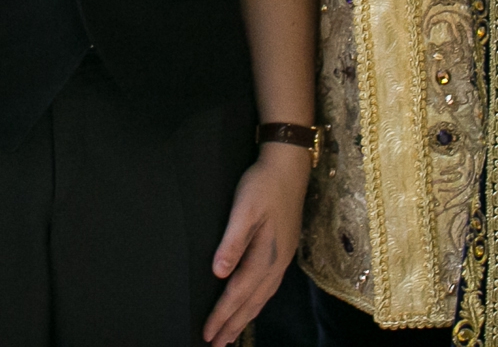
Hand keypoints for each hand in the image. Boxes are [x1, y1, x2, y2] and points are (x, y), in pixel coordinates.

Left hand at [203, 143, 309, 344]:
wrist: (289, 168)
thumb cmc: (262, 185)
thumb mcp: (245, 209)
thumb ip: (233, 242)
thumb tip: (219, 273)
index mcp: (266, 256)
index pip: (239, 293)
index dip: (223, 314)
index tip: (208, 334)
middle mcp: (276, 264)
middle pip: (252, 302)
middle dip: (233, 325)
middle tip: (216, 345)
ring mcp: (282, 259)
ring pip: (261, 298)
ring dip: (245, 318)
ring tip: (231, 335)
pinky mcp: (283, 252)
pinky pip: (267, 288)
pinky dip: (256, 303)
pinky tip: (251, 306)